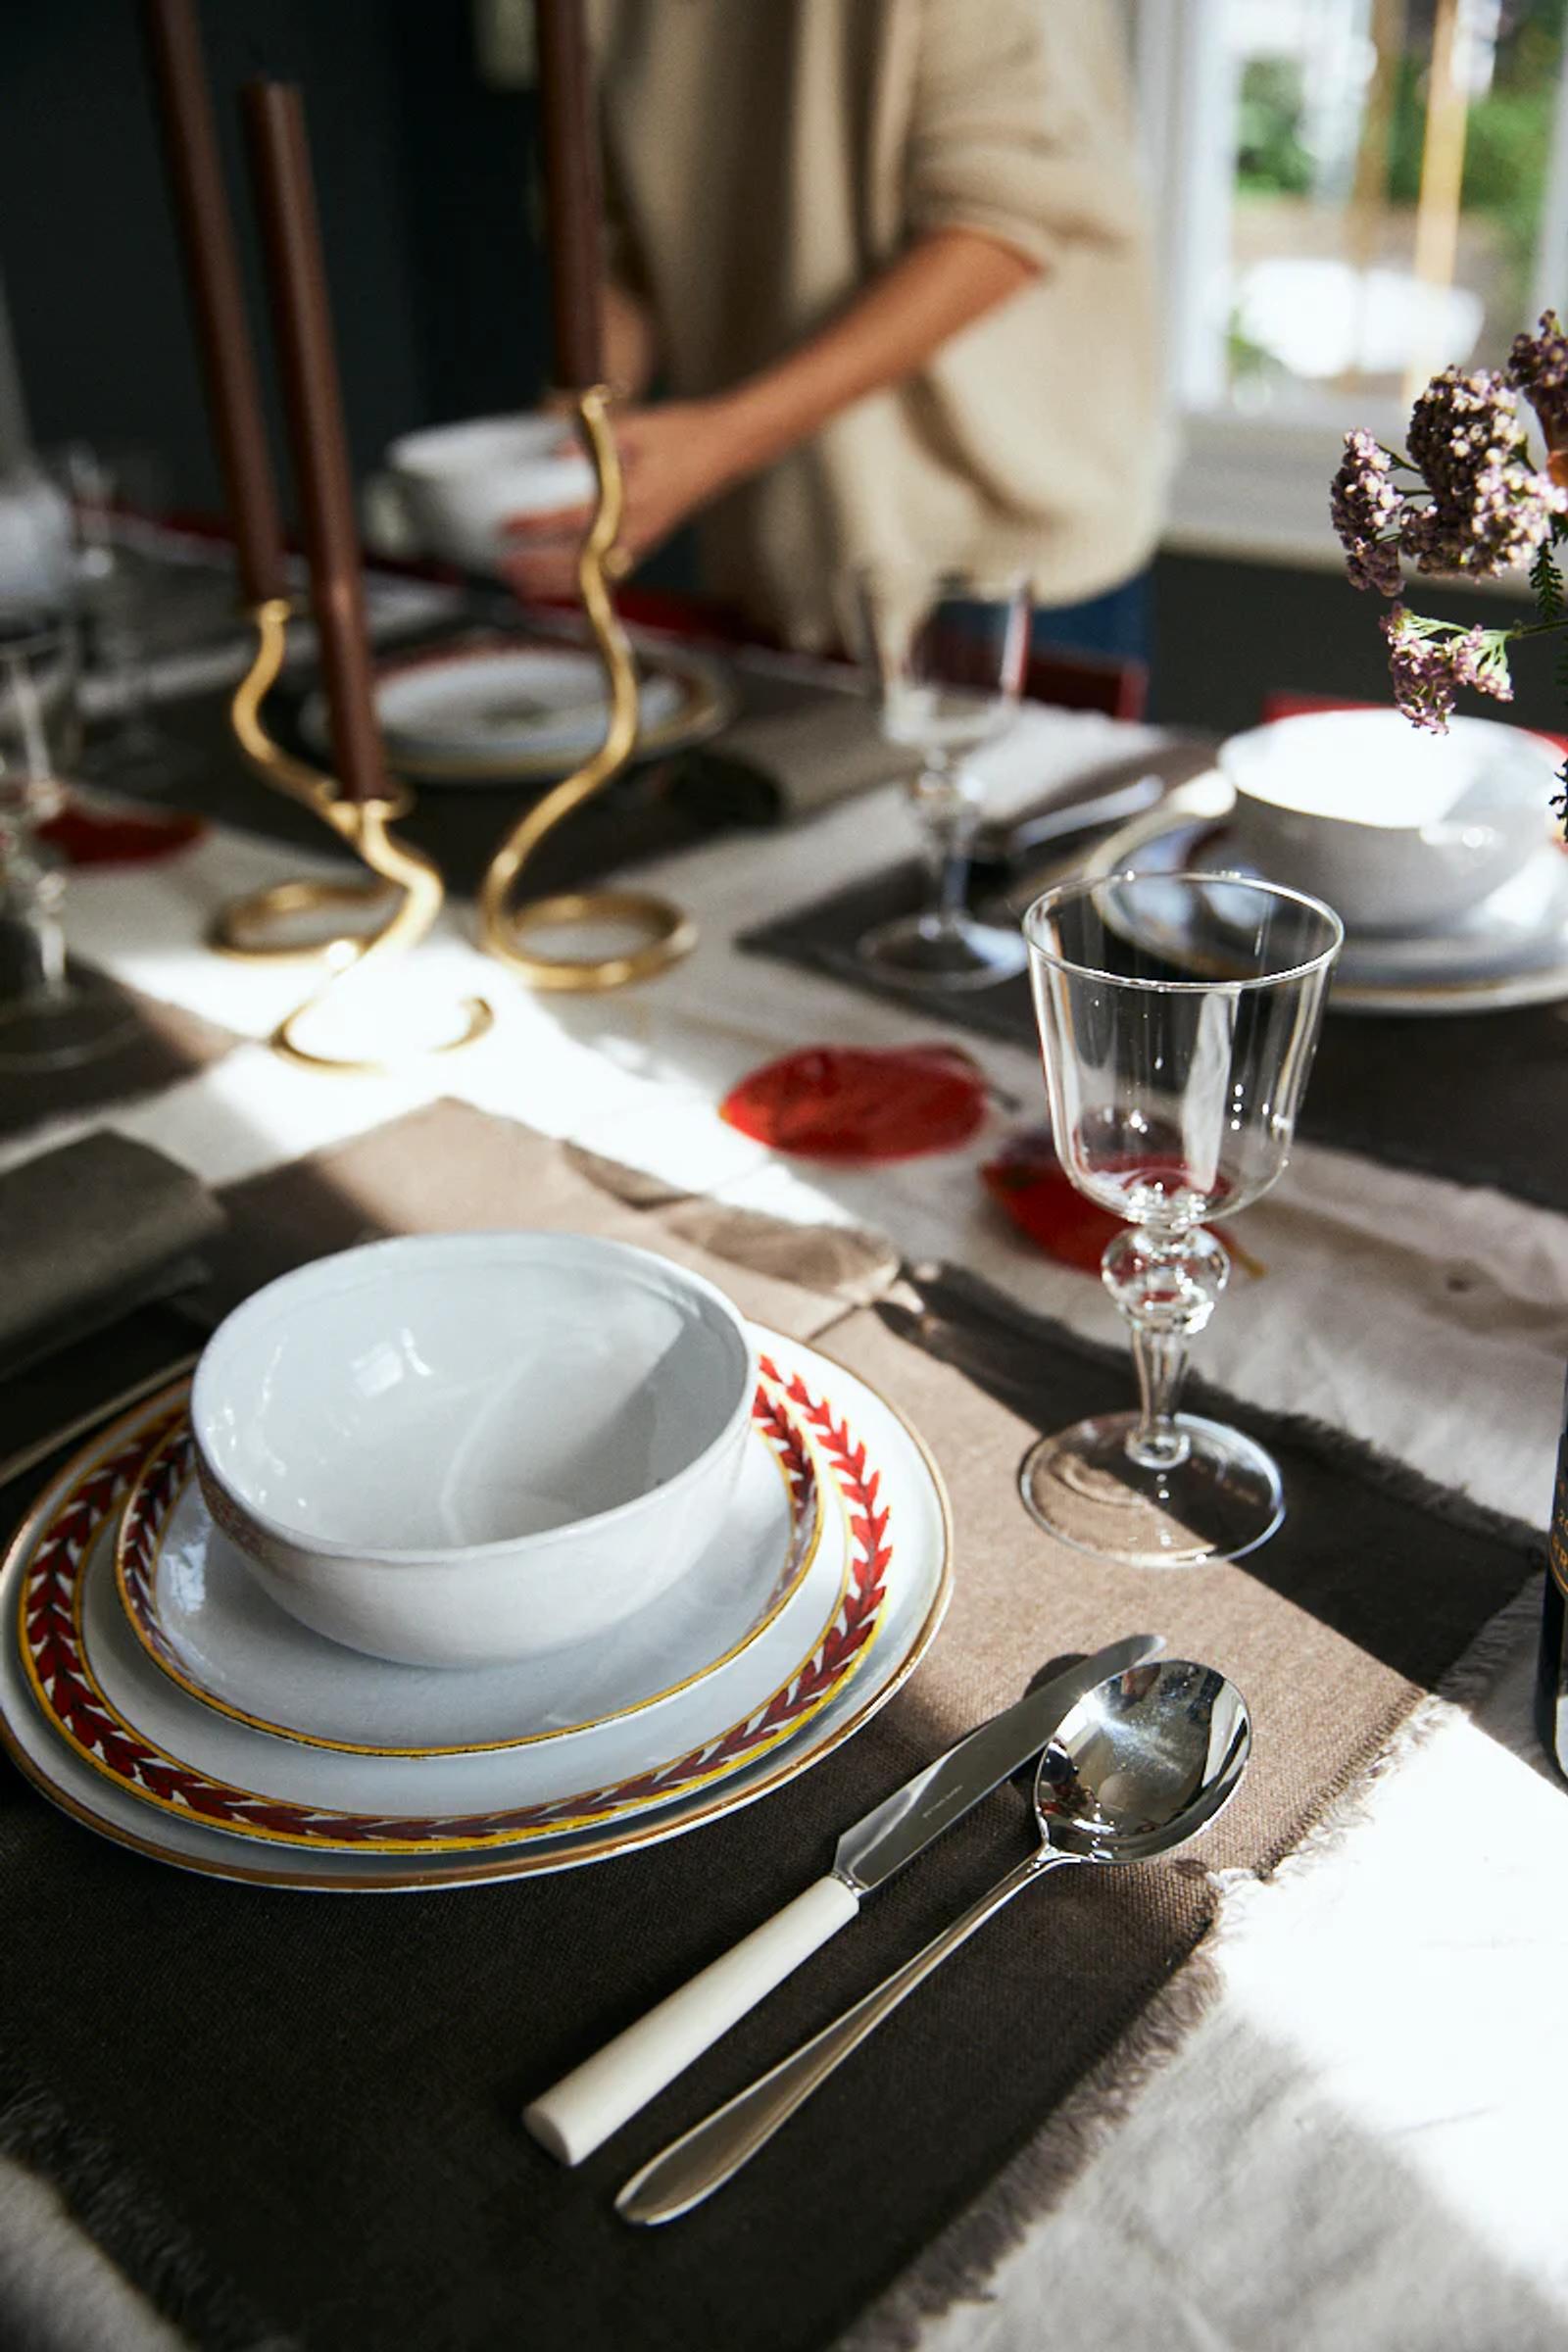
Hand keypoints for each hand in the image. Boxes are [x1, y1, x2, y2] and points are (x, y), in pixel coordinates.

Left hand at [499, 401, 742, 601]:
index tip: (506, 525)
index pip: (575, 518)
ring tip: (520, 587)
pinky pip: (609, 574)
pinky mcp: (646, 545)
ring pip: (595, 576)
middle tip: (505, 569)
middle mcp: (639, 528)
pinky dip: (580, 583)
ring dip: (555, 585)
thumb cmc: (679, 432)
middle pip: (582, 562)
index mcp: (634, 497)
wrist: (723, 450)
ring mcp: (644, 541)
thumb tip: (552, 455)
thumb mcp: (636, 424)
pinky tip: (554, 586)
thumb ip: (594, 440)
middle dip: (540, 570)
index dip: (538, 525)